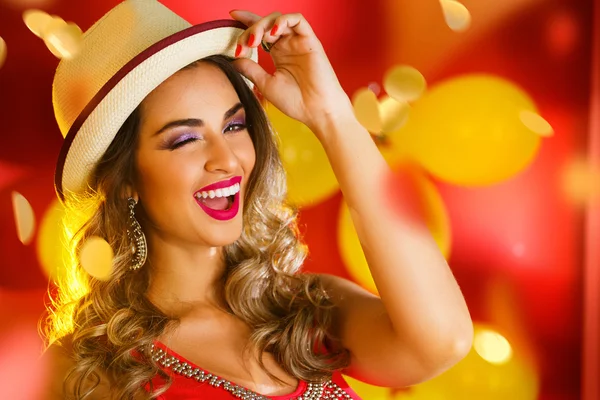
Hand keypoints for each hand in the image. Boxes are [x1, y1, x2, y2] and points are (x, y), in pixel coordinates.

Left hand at [229, 10, 353, 134]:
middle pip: (266, 24)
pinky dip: (283, 21)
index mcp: (278, 54)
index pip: (261, 32)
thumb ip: (250, 70)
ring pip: (279, 19)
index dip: (246, 21)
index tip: (231, 17)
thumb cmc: (295, 101)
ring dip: (263, 25)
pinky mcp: (310, 41)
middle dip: (250, 30)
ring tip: (254, 41)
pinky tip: (273, 33)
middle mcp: (288, 45)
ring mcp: (299, 42)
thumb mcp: (266, 84)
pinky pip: (298, 20)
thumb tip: (233, 60)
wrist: (316, 111)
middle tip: (243, 45)